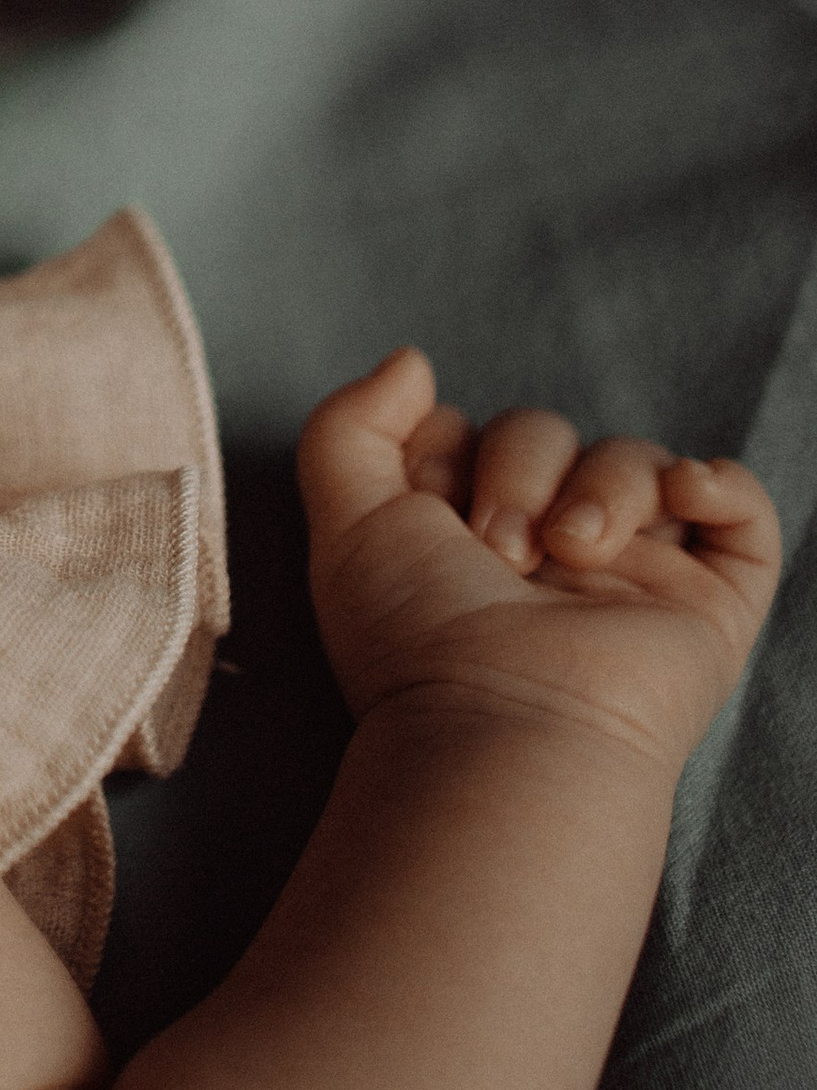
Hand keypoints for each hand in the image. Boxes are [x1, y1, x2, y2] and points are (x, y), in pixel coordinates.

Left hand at [296, 351, 780, 774]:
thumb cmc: (420, 637)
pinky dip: (720, 484)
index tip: (431, 505)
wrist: (508, 728)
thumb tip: (413, 361)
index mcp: (461, 540)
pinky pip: (741, 512)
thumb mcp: (347, 520)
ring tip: (572, 554)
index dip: (447, 450)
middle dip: (519, 469)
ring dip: (603, 487)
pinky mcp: (707, 604)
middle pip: (547, 432)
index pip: (469, 434)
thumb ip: (350, 426)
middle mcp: (545, 553)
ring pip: (634, 459)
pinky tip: (683, 489)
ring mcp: (632, 576)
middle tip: (501, 550)